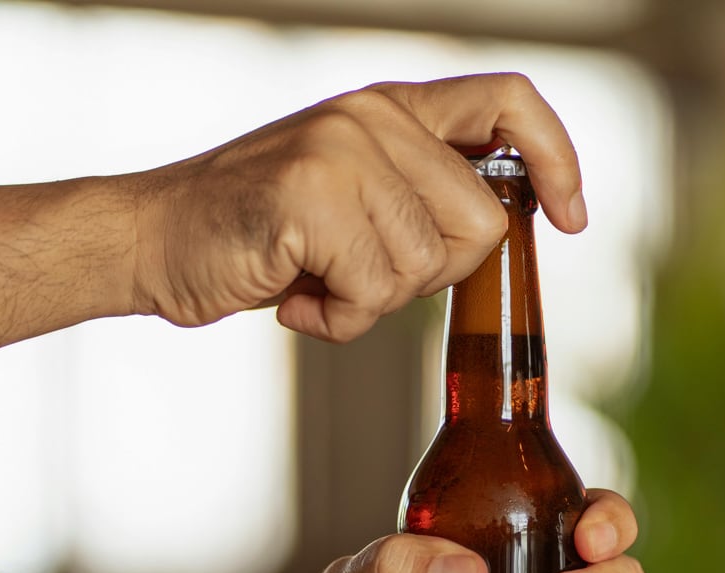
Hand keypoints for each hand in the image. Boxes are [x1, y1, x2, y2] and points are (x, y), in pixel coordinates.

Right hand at [129, 73, 585, 341]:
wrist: (153, 240)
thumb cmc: (256, 233)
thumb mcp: (348, 194)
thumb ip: (418, 194)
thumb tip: (505, 226)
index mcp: (393, 108)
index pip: (510, 102)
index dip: (557, 159)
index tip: (571, 217)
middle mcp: (374, 117)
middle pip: (479, 223)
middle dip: (431, 276)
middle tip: (359, 276)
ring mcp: (342, 151)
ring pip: (425, 267)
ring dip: (369, 302)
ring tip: (313, 281)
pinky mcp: (311, 195)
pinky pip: (371, 290)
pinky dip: (335, 318)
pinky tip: (293, 296)